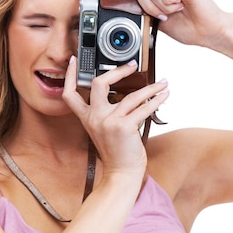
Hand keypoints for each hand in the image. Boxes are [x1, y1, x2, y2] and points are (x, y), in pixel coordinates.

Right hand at [62, 56, 169, 176]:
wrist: (122, 173)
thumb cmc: (117, 152)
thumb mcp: (105, 130)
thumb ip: (109, 112)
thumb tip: (128, 92)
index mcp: (87, 118)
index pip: (70, 94)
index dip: (69, 75)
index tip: (73, 60)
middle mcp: (95, 118)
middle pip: (99, 84)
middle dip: (117, 71)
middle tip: (132, 65)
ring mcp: (109, 122)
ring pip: (131, 95)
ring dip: (151, 88)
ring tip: (162, 84)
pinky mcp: (124, 127)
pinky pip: (143, 108)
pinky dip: (157, 100)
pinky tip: (164, 96)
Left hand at [92, 0, 229, 49]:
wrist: (210, 32)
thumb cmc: (189, 28)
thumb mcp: (158, 24)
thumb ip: (144, 15)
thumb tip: (129, 15)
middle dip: (145, 6)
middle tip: (160, 17)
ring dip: (158, 6)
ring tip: (173, 12)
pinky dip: (169, 2)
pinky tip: (180, 6)